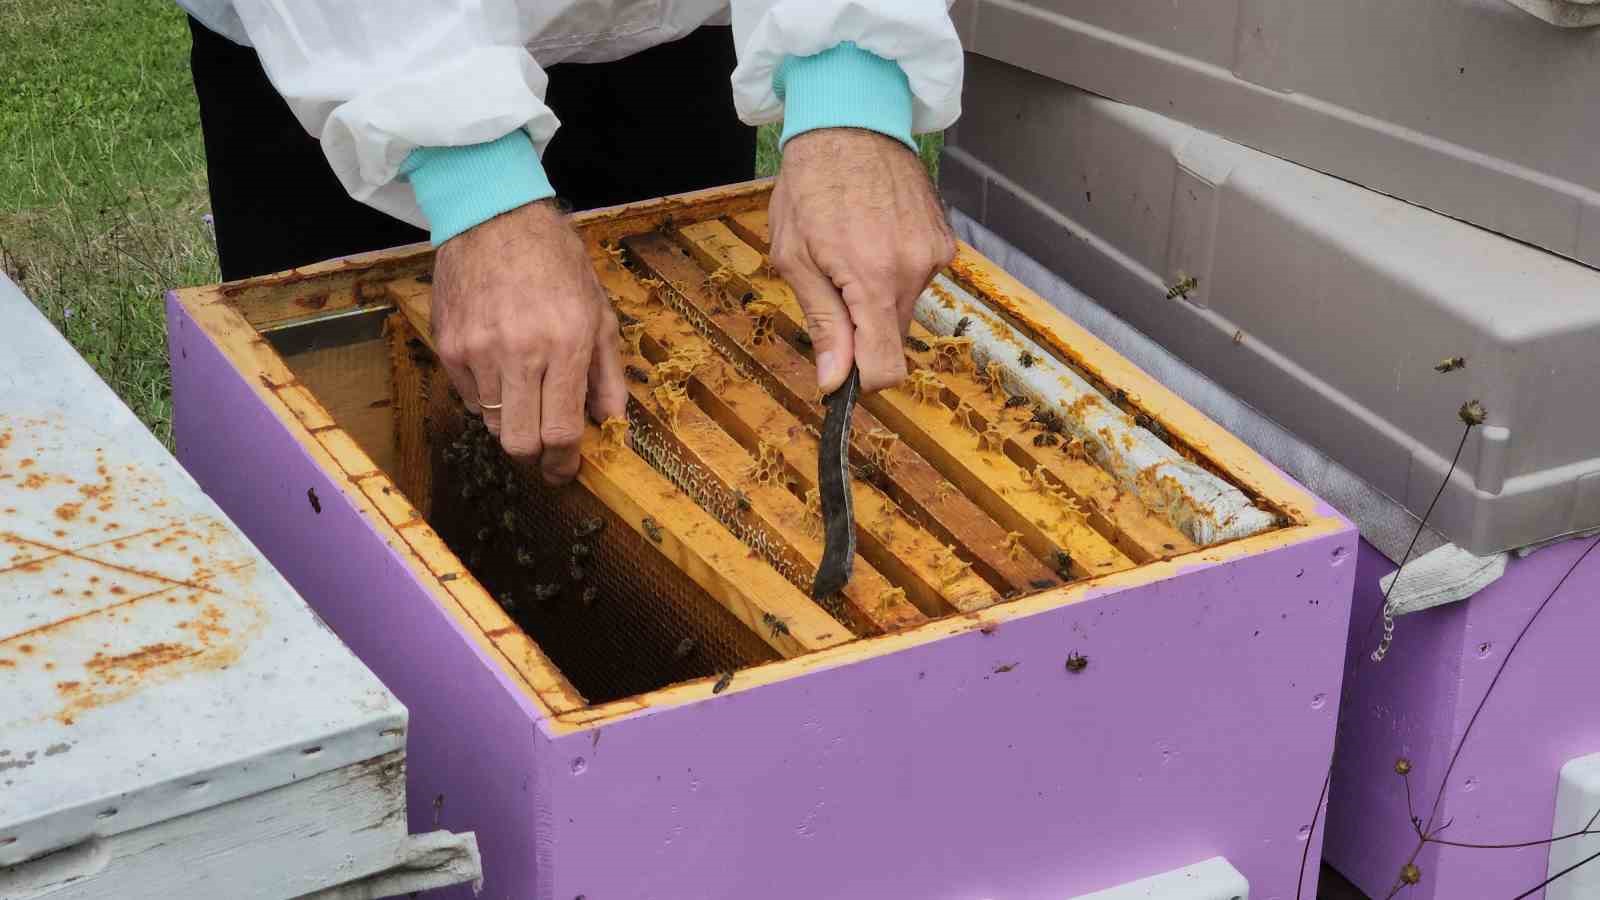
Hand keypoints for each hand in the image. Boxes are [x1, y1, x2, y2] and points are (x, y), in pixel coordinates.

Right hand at [432, 200, 627, 483]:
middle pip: (520, 442)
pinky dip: (488, 396)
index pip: (562, 430)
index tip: (566, 470)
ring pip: (493, 424)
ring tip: (527, 392)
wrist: (494, 216)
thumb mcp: (598, 312)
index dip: (565, 462)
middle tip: (546, 450)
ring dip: (513, 421)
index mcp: (564, 343)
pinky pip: (470, 398)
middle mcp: (519, 350)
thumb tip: (612, 422)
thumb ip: (607, 373)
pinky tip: (501, 366)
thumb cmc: (555, 261)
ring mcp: (478, 350)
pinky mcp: (449, 345)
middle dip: (536, 455)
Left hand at [769, 128, 955, 393]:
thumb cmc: (812, 184)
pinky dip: (895, 270)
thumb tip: (833, 380)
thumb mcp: (797, 258)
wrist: (851, 122)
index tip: (842, 367)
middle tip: (832, 283)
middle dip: (863, 327)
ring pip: (904, 308)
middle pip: (893, 338)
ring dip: (877, 296)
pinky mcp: (943, 240)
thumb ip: (823, 322)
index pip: (887, 367)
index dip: (862, 378)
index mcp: (873, 279)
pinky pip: (917, 278)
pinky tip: (874, 235)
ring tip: (852, 249)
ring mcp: (934, 253)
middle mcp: (913, 270)